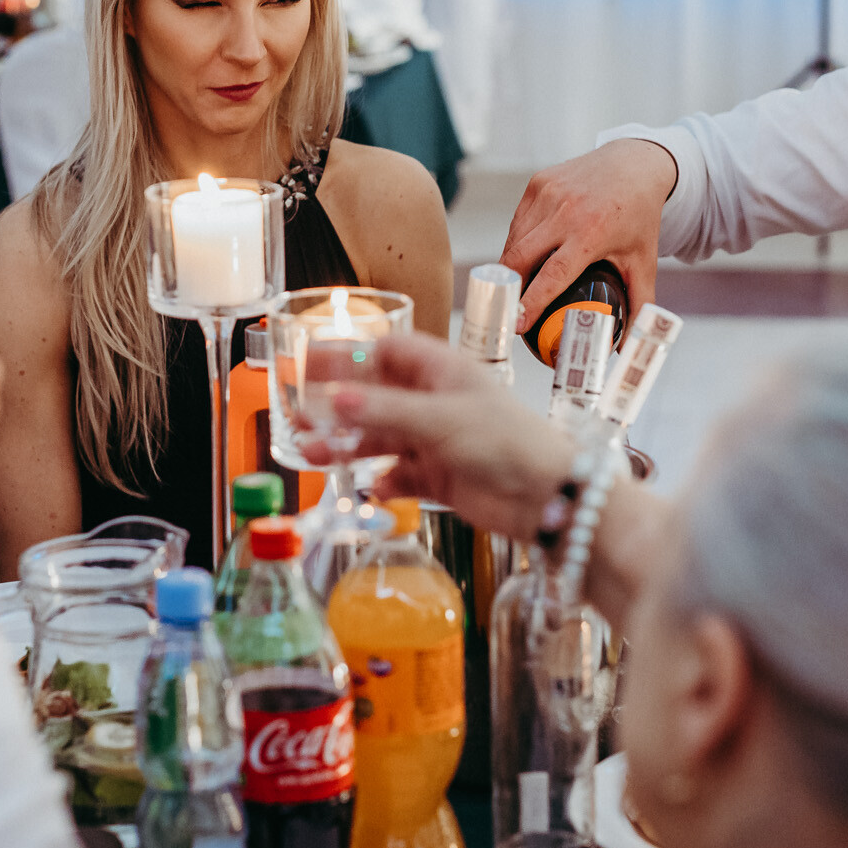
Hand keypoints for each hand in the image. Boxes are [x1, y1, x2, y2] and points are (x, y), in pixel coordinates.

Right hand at [305, 333, 576, 541]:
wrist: (547, 495)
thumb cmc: (509, 441)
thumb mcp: (439, 419)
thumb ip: (384, 410)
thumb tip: (335, 397)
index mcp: (442, 371)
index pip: (387, 351)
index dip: (349, 354)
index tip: (312, 361)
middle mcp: (436, 402)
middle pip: (376, 397)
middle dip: (338, 407)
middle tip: (300, 415)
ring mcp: (437, 440)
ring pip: (381, 438)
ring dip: (350, 446)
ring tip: (315, 455)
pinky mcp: (440, 476)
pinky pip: (400, 475)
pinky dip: (385, 482)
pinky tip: (374, 488)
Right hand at [502, 138, 678, 332]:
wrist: (634, 164)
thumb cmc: (639, 217)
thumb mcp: (643, 261)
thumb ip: (640, 304)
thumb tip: (627, 347)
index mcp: (591, 232)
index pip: (552, 274)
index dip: (531, 301)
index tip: (517, 324)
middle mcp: (566, 210)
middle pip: (520, 257)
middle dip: (507, 288)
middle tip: (504, 313)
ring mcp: (548, 193)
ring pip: (514, 240)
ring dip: (510, 267)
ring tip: (511, 290)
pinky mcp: (538, 183)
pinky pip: (517, 222)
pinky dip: (516, 243)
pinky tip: (521, 260)